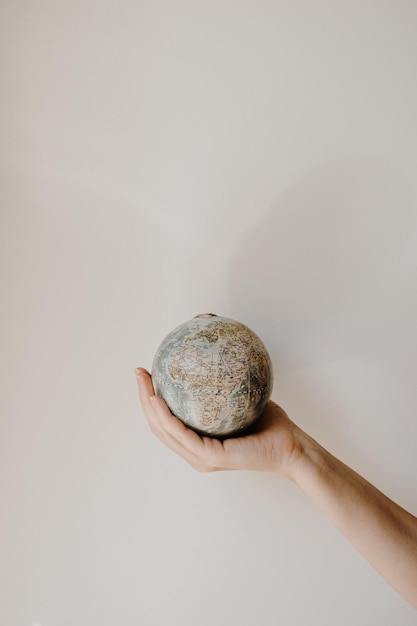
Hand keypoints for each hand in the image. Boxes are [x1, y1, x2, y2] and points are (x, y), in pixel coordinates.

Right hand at [135, 367, 302, 477]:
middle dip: (143, 397)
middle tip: (139, 371)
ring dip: (148, 404)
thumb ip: (225, 379)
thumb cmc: (271, 424)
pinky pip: (181, 434)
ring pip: (163, 430)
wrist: (291, 445)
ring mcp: (200, 458)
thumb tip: (215, 348)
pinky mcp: (209, 457)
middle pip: (157, 426)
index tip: (147, 372)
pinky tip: (158, 398)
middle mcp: (195, 453)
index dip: (151, 398)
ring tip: (143, 381)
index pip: (166, 422)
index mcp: (199, 442)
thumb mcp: (242, 395)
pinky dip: (166, 417)